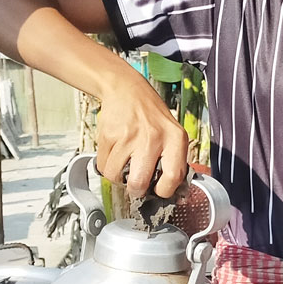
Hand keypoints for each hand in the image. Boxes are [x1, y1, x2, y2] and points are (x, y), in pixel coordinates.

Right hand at [94, 76, 188, 197]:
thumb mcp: (173, 135)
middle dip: (136, 189)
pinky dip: (107, 166)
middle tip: (137, 182)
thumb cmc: (152, 117)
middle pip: (139, 183)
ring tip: (126, 164)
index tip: (159, 190)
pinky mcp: (108, 136)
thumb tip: (178, 193)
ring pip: (117, 177)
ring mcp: (128, 136)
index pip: (173, 177)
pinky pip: (104, 166)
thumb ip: (176, 162)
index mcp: (175, 138)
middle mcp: (153, 137)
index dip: (164, 191)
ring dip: (119, 177)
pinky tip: (116, 154)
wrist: (127, 90)